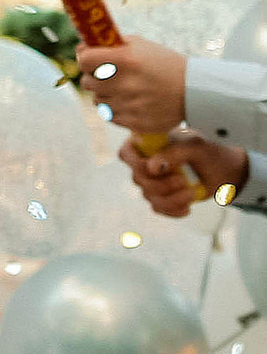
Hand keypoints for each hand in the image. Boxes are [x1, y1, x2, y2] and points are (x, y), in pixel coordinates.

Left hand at [76, 34, 189, 131]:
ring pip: (97, 100)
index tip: (92, 60)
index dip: (86, 59)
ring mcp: (129, 105)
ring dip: (106, 94)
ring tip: (125, 89)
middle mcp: (125, 83)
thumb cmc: (164, 64)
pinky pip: (109, 116)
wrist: (195, 91)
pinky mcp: (134, 123)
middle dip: (95, 78)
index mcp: (125, 60)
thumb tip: (81, 49)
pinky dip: (116, 109)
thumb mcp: (140, 45)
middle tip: (111, 76)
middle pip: (87, 82)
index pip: (83, 61)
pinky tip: (131, 102)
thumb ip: (110, 44)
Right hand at [118, 134, 246, 217]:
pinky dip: (173, 210)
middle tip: (183, 181)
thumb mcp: (195, 147)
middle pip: (138, 178)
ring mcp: (152, 181)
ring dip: (171, 198)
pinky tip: (187, 206)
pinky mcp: (161, 197)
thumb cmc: (210, 154)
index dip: (136, 163)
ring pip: (148, 196)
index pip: (126, 153)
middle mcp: (146, 162)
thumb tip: (151, 167)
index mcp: (148, 143)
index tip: (158, 169)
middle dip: (162, 185)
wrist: (226, 173)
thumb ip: (173, 152)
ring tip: (191, 193)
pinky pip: (158, 208)